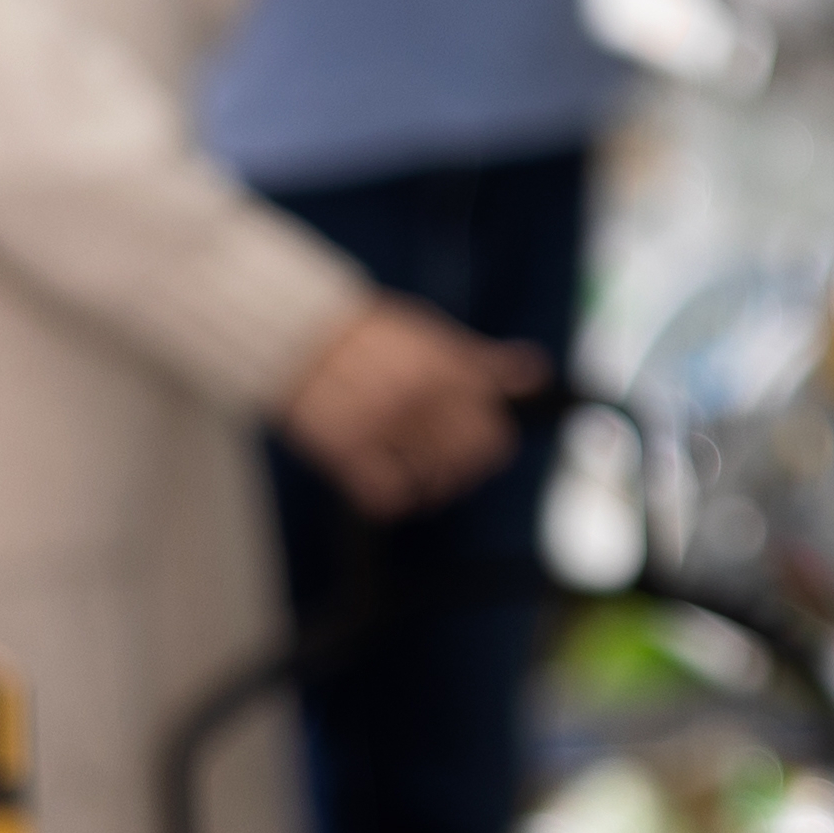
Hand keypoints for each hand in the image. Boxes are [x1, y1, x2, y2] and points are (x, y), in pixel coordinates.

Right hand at [276, 298, 544, 518]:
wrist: (296, 333)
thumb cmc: (370, 333)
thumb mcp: (433, 336)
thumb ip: (484, 362)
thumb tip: (537, 373)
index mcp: (448, 371)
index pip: (494, 434)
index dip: (490, 450)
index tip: (477, 451)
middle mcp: (422, 399)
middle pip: (466, 463)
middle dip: (461, 473)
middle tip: (445, 472)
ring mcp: (385, 425)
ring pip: (430, 483)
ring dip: (428, 488)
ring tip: (415, 476)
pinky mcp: (346, 449)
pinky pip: (386, 495)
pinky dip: (391, 499)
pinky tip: (385, 485)